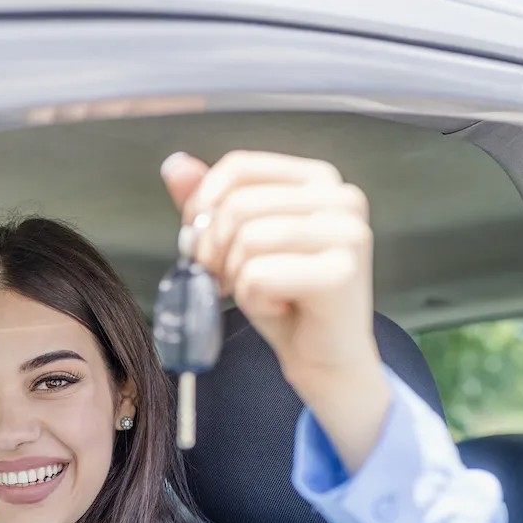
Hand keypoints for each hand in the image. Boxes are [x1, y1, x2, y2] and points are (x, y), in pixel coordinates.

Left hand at [160, 150, 383, 396]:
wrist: (322, 357)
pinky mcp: (341, 273)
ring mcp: (347, 234)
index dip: (203, 205)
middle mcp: (341, 198)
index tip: (201, 243)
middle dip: (213, 250)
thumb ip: (211, 202)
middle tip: (224, 279)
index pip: (240, 166)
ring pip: (247, 239)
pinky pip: (259, 276)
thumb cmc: (283, 297)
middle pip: (238, 205)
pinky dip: (253, 300)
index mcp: (318, 180)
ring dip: (234, 277)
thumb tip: (175, 164)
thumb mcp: (237, 243)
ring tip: (256, 292)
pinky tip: (277, 308)